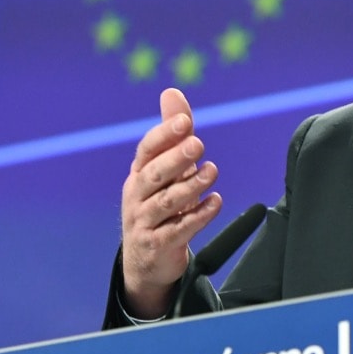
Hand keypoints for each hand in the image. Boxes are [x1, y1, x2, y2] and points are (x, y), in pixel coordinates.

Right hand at [120, 88, 221, 317]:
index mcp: (138, 174)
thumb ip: (172, 133)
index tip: (185, 121)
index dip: (164, 135)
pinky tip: (216, 202)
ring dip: (190, 186)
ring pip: (165, 203)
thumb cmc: (158, 205)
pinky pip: (178, 230)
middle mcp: (137, 196)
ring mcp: (144, 222)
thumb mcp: (165, 170)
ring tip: (212, 171)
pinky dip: (198, 216)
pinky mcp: (158, 245)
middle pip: (153, 175)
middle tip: (198, 143)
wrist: (146, 261)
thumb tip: (172, 91)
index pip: (146, 150)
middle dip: (175, 158)